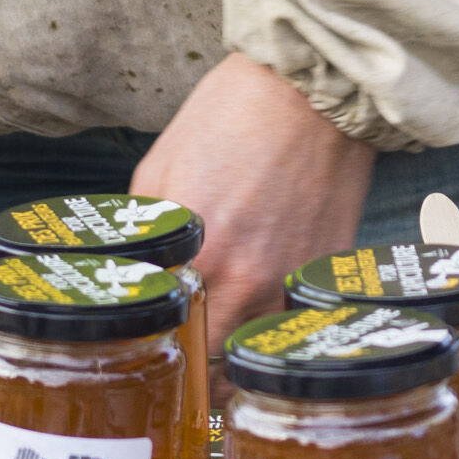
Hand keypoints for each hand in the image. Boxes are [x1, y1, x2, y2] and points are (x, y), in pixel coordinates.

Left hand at [133, 53, 377, 370]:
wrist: (312, 88)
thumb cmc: (233, 115)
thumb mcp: (159, 168)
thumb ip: (145, 233)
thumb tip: (134, 271)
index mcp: (195, 258)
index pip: (170, 346)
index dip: (159, 356)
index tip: (151, 352)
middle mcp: (245, 282)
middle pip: (213, 369)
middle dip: (193, 370)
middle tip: (180, 358)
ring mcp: (290, 282)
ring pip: (256, 358)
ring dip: (233, 358)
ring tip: (217, 343)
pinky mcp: (324, 271)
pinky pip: (293, 325)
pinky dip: (273, 331)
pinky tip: (258, 310)